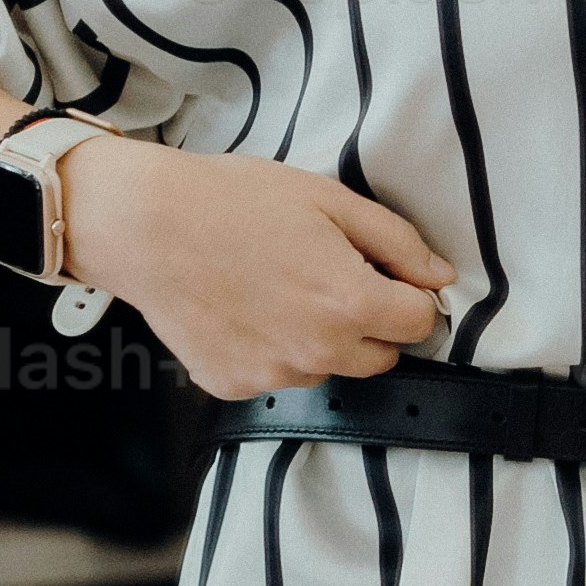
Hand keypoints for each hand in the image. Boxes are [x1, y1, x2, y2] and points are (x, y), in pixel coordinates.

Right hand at [63, 139, 454, 398]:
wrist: (146, 225)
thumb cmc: (235, 202)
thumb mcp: (330, 200)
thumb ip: (396, 243)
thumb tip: (438, 276)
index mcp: (351, 305)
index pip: (420, 323)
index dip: (408, 293)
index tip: (384, 274)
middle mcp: (318, 353)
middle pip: (381, 355)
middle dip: (370, 321)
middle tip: (328, 275)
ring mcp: (274, 375)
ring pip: (327, 368)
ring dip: (319, 339)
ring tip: (277, 286)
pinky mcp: (233, 384)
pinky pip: (275, 376)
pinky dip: (270, 349)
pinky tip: (245, 308)